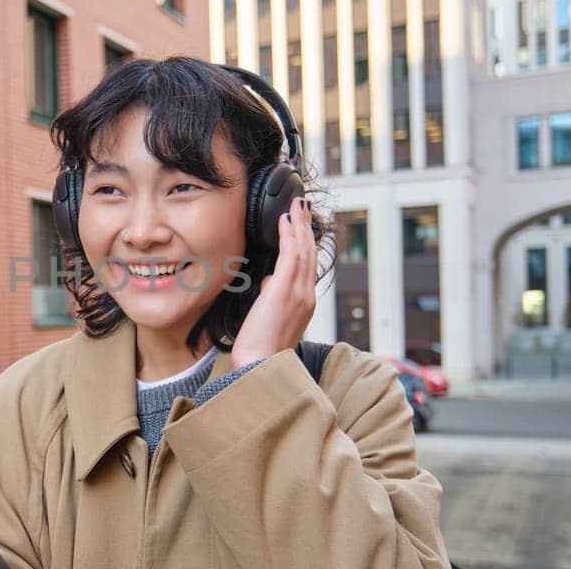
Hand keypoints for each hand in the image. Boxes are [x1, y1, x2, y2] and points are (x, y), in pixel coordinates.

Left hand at [230, 198, 317, 367]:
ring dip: (299, 224)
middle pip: (310, 253)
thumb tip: (269, 283)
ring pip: (303, 250)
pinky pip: (291, 255)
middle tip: (302, 204)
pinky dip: (290, 235)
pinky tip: (286, 220)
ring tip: (297, 204)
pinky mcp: (286, 290)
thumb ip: (272, 298)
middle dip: (306, 226)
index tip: (301, 225)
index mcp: (304, 303)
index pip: (307, 265)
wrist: (260, 367)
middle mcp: (307, 295)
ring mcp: (299, 293)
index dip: (305, 242)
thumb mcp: (269, 318)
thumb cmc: (260, 349)